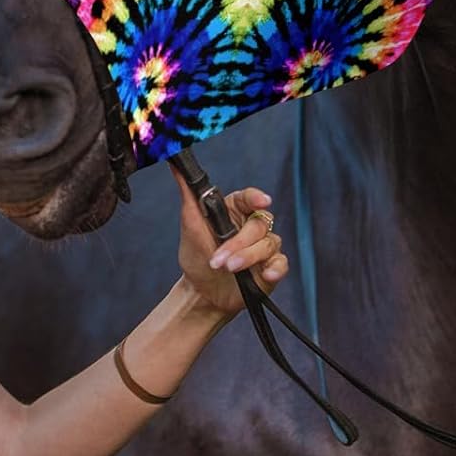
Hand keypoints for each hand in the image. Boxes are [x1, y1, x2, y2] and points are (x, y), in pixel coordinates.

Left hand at [170, 169, 287, 316]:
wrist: (202, 292)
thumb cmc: (196, 256)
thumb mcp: (190, 223)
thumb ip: (188, 193)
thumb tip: (174, 162)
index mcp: (235, 210)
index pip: (250, 198)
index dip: (257, 197)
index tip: (261, 201)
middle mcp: (252, 225)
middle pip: (258, 224)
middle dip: (238, 243)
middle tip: (219, 259)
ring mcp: (263, 246)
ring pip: (268, 244)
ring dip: (247, 258)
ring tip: (228, 269)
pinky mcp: (271, 267)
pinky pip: (281, 263)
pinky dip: (275, 269)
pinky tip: (264, 275)